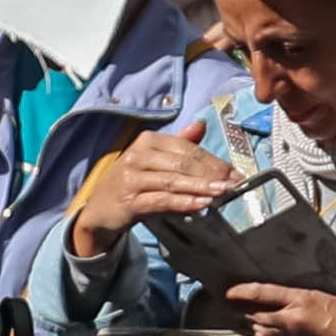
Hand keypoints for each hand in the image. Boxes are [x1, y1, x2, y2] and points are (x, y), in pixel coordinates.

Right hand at [69, 131, 245, 257]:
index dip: (213, 160)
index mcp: (148, 141)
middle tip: (234, 183)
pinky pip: (160, 200)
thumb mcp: (154, 160)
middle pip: (182, 163)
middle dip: (211, 174)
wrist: (100, 210)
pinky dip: (182, 202)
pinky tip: (200, 204)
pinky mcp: (128, 201)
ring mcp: (131, 178)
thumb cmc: (133, 182)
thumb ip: (179, 143)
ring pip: (173, 180)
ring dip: (200, 187)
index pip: (187, 148)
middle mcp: (137, 155)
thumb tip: (201, 124)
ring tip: (222, 192)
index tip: (234, 172)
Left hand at [222, 282, 335, 335]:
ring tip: (260, 326)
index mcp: (302, 302)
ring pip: (261, 335)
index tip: (230, 293)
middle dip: (248, 312)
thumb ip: (307, 302)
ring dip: (259, 329)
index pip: (262, 293)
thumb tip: (292, 304)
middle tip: (242, 309)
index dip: (242, 292)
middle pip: (256, 316)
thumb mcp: (334, 301)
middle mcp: (290, 323)